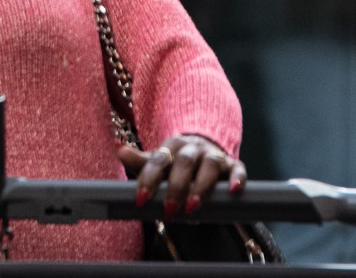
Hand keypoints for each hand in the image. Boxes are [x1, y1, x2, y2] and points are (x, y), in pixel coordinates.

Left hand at [119, 135, 244, 215]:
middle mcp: (193, 148)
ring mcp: (213, 155)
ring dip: (201, 185)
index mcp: (172, 146)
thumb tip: (118, 149)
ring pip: (209, 164)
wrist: (204, 146)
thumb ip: (141, 161)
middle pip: (184, 162)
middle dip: (176, 186)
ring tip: (192, 207)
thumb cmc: (176, 161)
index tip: (140, 199)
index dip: (149, 179)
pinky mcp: (231, 164)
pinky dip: (237, 177)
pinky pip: (237, 168)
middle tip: (169, 209)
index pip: (158, 160)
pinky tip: (233, 190)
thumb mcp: (158, 160)